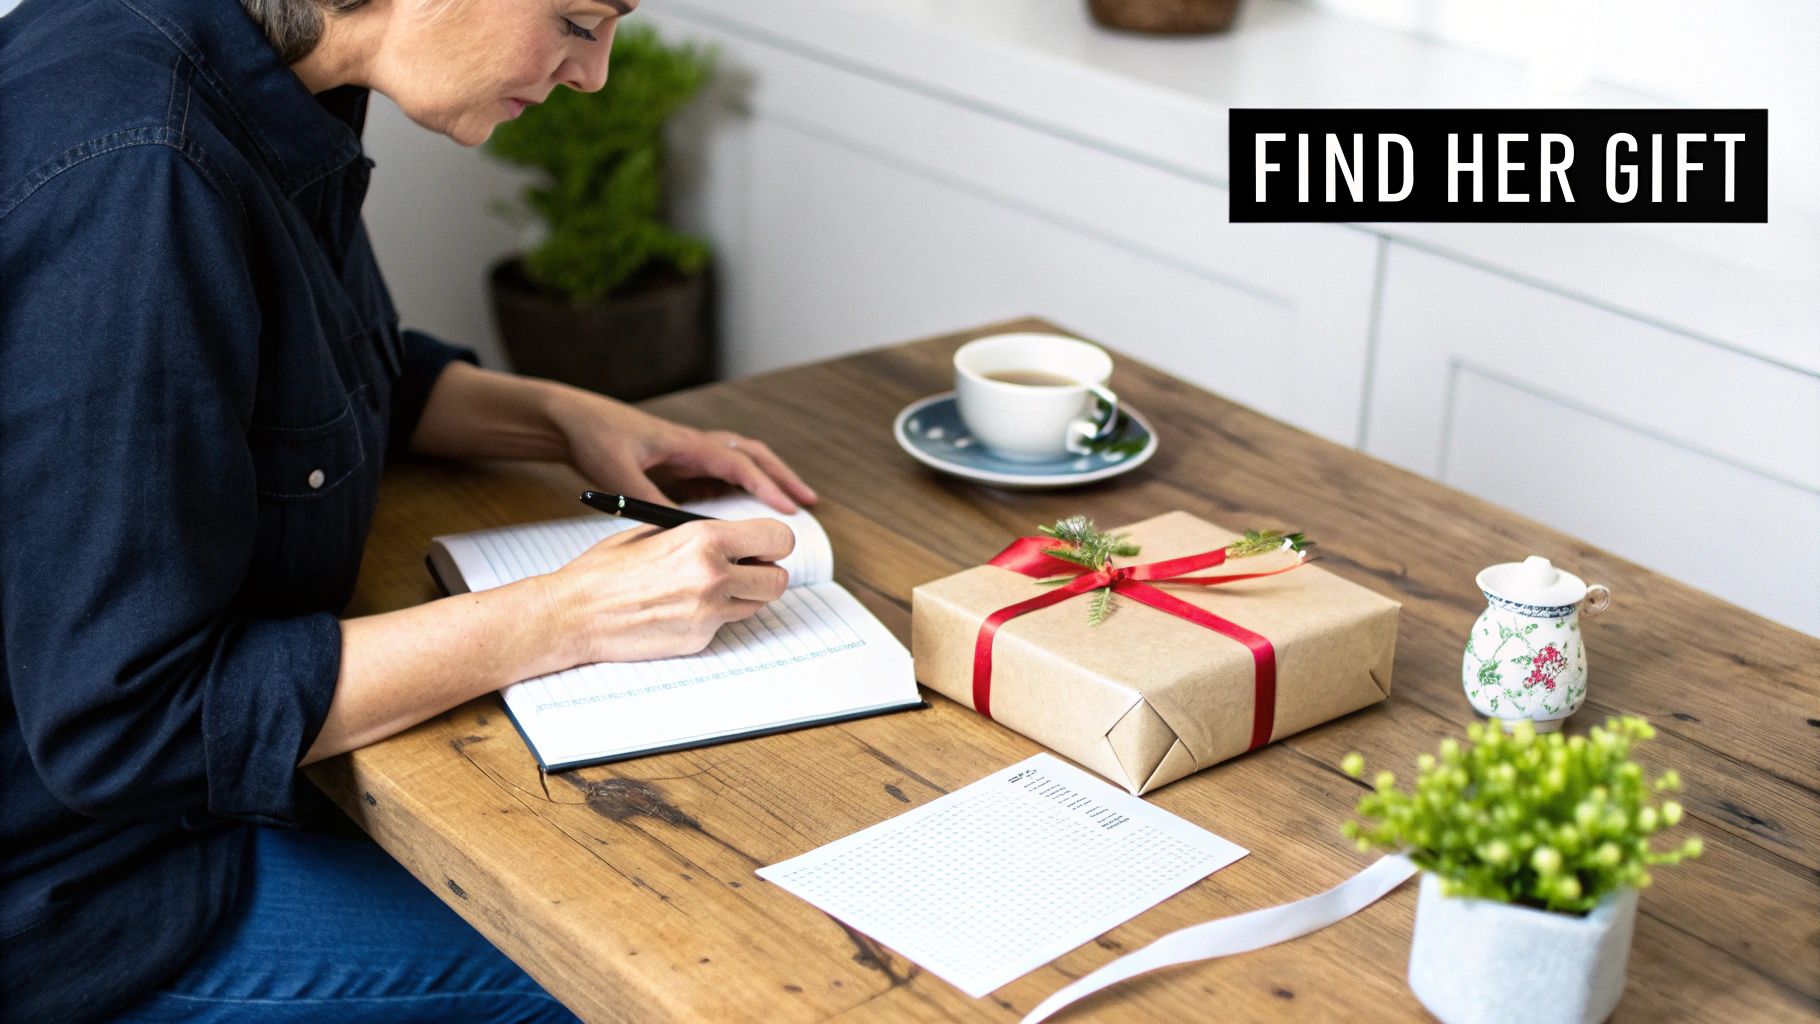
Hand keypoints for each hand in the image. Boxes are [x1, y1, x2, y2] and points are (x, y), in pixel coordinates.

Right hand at [544, 518, 796, 664]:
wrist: (574, 613)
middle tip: (742, 570)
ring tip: (705, 588)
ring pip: (757, 604)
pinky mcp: (699, 640)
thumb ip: (703, 534)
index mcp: (704, 538)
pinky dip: (713, 618)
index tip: (760, 547)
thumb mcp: (657, 532)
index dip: (773, 544)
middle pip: (778, 579)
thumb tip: (740, 539)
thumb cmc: (608, 569)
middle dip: (764, 574)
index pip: (779, 539)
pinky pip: (725, 625)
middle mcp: (714, 575)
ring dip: (742, 596)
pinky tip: (680, 610)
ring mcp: (708, 612)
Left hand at [550, 388, 816, 513]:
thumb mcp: (619, 475)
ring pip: (741, 462)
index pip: (739, 463)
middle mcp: (694, 444)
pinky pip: (719, 475)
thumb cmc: (595, 438)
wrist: (571, 420)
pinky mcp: (678, 464)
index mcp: (687, 443)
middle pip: (753, 456)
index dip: (767, 486)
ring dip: (767, 480)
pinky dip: (740, 488)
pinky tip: (743, 511)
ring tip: (789, 503)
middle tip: (808, 502)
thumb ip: (648, 501)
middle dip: (783, 478)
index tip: (789, 508)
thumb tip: (676, 528)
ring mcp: (688, 453)